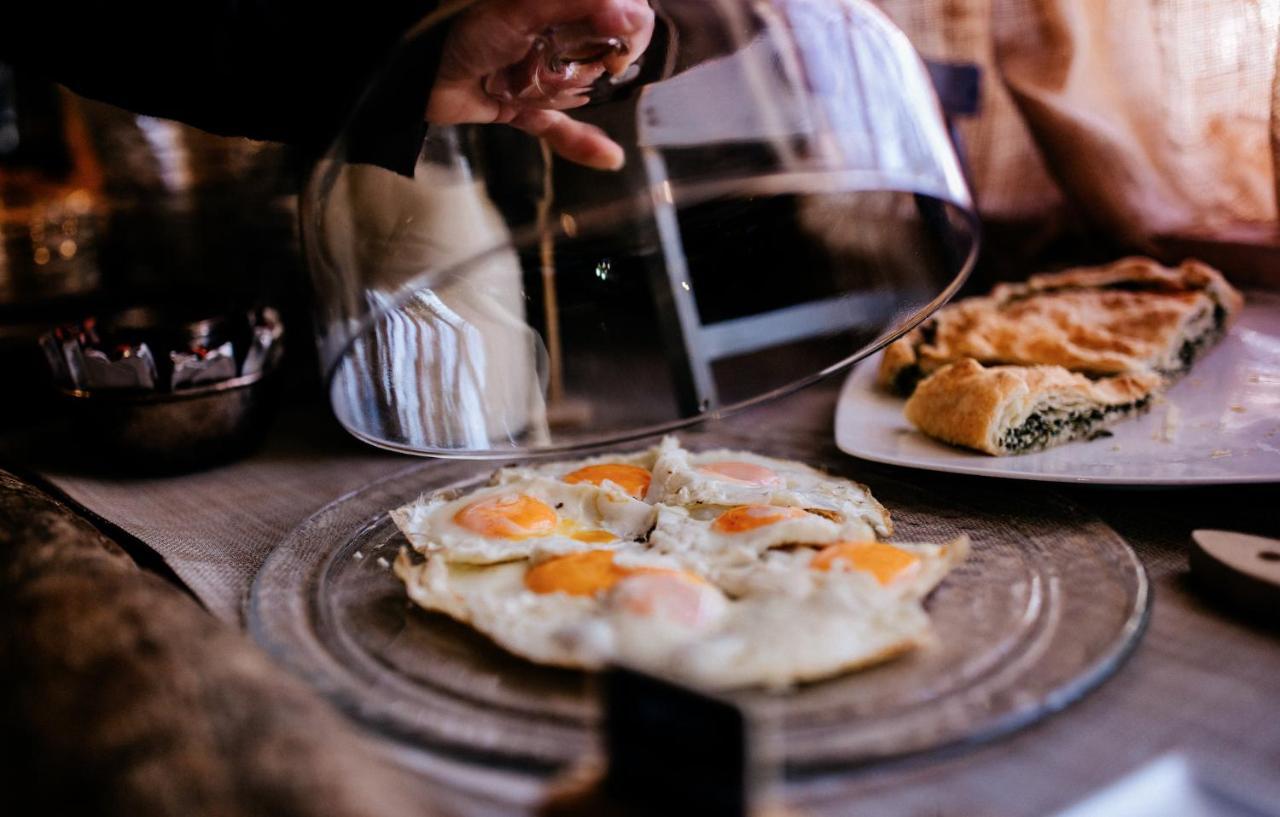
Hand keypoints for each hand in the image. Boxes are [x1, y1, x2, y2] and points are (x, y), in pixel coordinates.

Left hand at [426, 0, 653, 169]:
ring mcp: (535, 70)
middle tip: (601, 67)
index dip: (628, 26)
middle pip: (601, 51)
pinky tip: (607, 156)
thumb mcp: (523, 7)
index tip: (624, 43)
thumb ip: (579, 3)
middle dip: (606, 62)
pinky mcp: (520, 104)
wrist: (413, 73)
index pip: (614, 11)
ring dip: (584, 96)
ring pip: (580, 88)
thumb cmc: (462, 29)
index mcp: (555, 6)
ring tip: (563, 91)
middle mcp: (550, 33)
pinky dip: (578, 141)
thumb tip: (632, 16)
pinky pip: (556, 126)